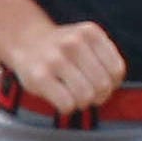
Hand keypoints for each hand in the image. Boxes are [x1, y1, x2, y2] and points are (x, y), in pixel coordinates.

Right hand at [0, 20, 126, 114]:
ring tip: (74, 95)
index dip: (112, 84)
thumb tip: (113, 86)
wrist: (24, 40)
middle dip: (98, 95)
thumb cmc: (64, 50)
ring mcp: (55, 59)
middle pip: (103, 85)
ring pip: (86, 96)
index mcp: (90, 33)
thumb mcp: (89, 42)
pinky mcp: (39, 76)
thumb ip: (107, 59)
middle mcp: (73, 42)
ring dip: (82, 103)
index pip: (117, 71)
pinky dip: (67, 107)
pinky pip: (67, 104)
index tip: (100, 82)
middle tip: (87, 93)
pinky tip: (60, 98)